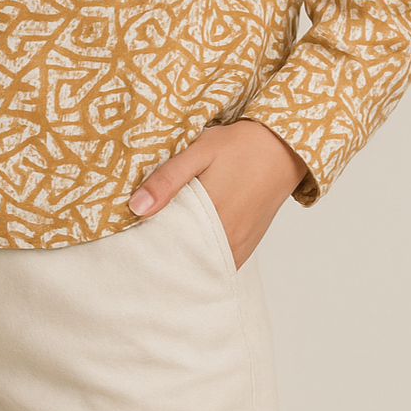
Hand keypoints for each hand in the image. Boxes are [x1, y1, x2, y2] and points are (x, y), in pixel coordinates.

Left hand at [128, 119, 308, 268]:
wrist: (283, 148)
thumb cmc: (240, 146)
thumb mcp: (200, 152)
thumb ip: (167, 179)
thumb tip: (136, 208)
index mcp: (211, 219)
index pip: (168, 250)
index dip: (146, 248)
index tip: (127, 243)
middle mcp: (227, 242)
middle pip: (183, 261)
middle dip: (160, 256)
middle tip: (137, 244)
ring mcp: (239, 247)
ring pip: (200, 264)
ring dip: (180, 256)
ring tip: (158, 242)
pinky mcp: (247, 246)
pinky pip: (217, 261)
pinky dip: (199, 256)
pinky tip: (186, 240)